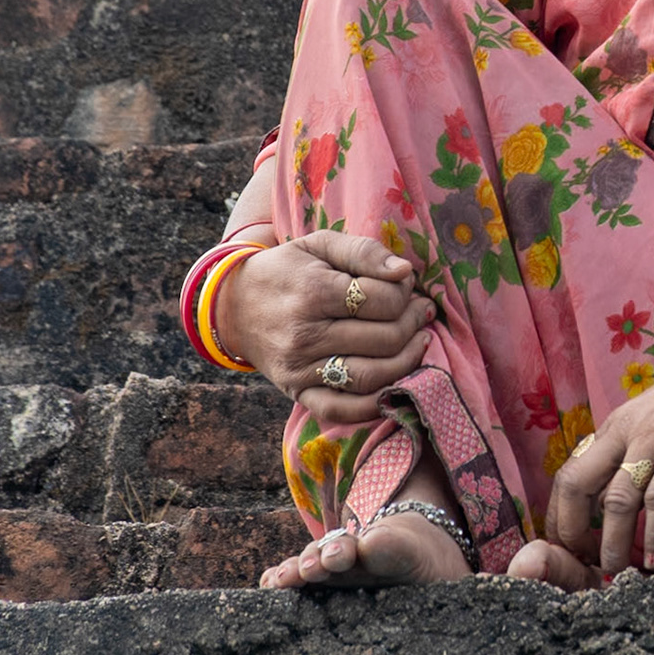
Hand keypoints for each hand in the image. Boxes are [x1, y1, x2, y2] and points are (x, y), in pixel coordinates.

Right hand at [216, 230, 437, 424]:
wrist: (233, 306)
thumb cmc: (286, 270)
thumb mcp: (320, 244)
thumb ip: (364, 251)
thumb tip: (405, 271)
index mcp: (312, 293)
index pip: (383, 300)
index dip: (405, 291)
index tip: (404, 284)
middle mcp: (305, 336)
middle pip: (385, 339)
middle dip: (414, 323)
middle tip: (421, 311)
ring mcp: (300, 370)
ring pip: (372, 377)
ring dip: (409, 361)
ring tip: (419, 340)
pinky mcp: (297, 393)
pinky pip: (343, 410)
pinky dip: (377, 402)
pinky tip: (397, 379)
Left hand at [544, 327, 653, 573]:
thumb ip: (637, 453)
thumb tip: (623, 500)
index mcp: (615, 426)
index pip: (570, 473)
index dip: (562, 515)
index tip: (571, 548)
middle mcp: (625, 430)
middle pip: (577, 483)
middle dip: (572, 529)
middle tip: (585, 563)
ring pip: (617, 498)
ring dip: (613, 541)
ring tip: (618, 570)